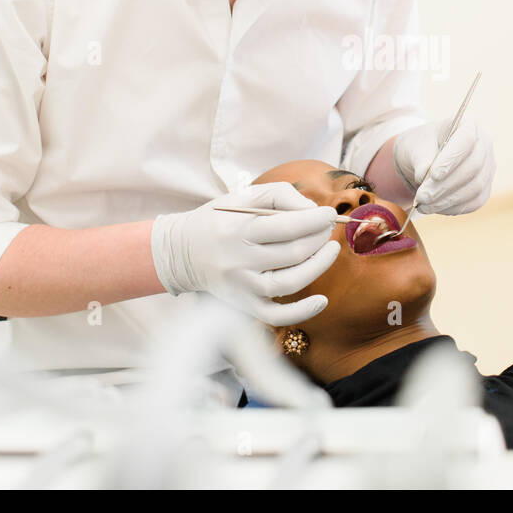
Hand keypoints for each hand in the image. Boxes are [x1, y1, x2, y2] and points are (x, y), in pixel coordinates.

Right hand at [151, 183, 340, 325]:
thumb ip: (281, 196)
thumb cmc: (220, 220)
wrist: (182, 252)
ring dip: (319, 266)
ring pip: (290, 283)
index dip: (315, 220)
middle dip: (319, 238)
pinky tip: (322, 300)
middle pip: (292, 253)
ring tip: (330, 251)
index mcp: (238, 229)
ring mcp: (241, 287)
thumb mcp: (244, 197)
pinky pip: (277, 316)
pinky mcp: (243, 306)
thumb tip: (314, 212)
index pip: (286, 226)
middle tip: (328, 229)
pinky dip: (303, 312)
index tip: (330, 214)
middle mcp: (239, 260)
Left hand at [392, 116, 494, 215]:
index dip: (452, 158)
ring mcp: (487, 168)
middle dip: (446, 185)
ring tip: (424, 205)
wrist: (424, 159)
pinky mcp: (484, 189)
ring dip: (448, 200)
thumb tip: (424, 176)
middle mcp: (484, 145)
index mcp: (468, 125)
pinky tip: (435, 208)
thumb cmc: (421, 146)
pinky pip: (474, 202)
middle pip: (473, 167)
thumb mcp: (415, 146)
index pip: (467, 140)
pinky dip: (454, 208)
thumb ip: (421, 158)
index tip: (433, 175)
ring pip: (475, 188)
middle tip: (422, 197)